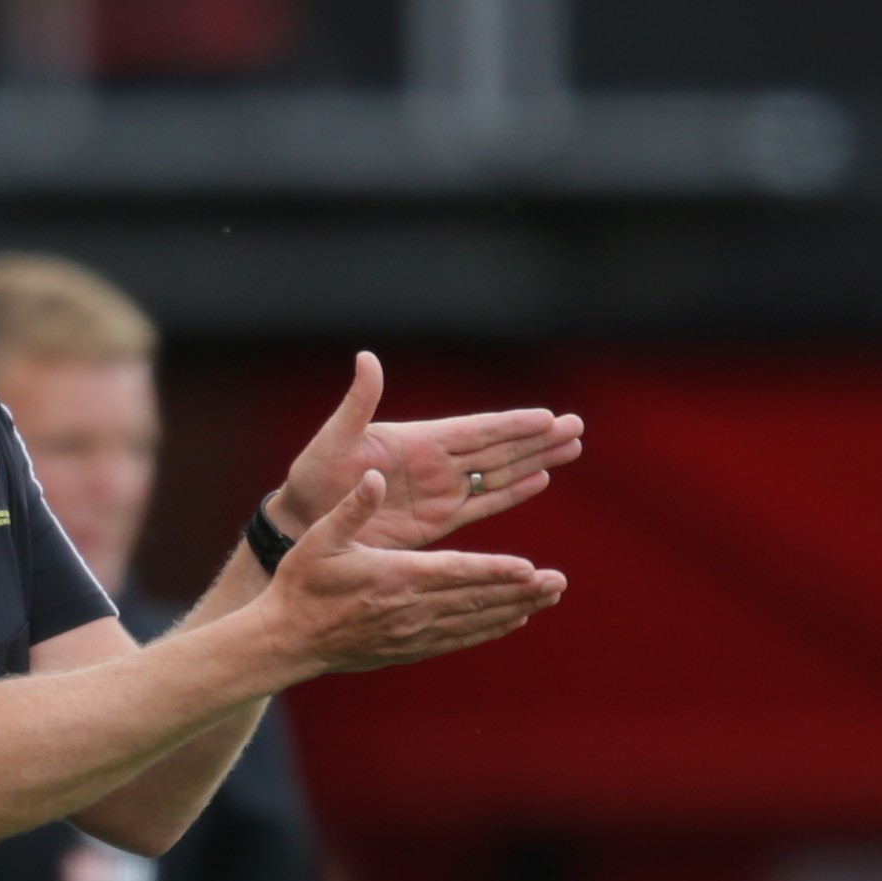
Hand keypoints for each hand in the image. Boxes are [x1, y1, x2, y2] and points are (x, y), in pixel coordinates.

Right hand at [264, 470, 565, 675]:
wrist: (287, 639)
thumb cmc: (301, 584)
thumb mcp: (320, 539)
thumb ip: (353, 508)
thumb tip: (377, 476)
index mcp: (393, 577)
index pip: (455, 573)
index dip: (494, 571)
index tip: (529, 568)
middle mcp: (410, 609)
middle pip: (476, 599)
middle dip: (521, 590)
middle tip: (558, 582)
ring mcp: (411, 633)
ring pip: (474, 621)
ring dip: (514, 609)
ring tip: (548, 597)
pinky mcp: (408, 649)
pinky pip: (459, 639)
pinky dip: (489, 629)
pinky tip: (512, 621)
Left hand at [273, 352, 582, 549]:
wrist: (303, 523)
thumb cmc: (313, 480)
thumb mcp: (333, 439)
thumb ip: (357, 403)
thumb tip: (368, 357)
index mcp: (416, 441)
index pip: (475, 430)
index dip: (511, 424)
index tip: (547, 416)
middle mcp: (434, 463)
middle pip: (498, 448)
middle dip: (538, 438)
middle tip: (578, 426)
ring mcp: (438, 491)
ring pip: (498, 473)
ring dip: (535, 461)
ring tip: (572, 448)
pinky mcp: (435, 521)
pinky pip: (482, 504)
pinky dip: (511, 493)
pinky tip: (540, 481)